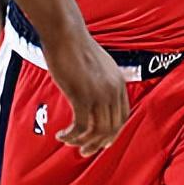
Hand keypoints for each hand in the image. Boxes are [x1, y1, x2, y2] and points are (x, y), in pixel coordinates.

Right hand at [39, 26, 128, 156]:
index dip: (112, 133)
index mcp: (119, 83)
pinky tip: (61, 135)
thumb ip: (102, 82)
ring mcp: (99, 93)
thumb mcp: (98, 66)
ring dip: (82, 142)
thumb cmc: (76, 47)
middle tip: (83, 151)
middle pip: (112, 128)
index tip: (99, 141)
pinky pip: (80, 126)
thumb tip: (95, 99)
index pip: (123, 117)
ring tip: (68, 142)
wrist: (66, 33)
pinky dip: (71, 135)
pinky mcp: (81, 95)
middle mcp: (113, 90)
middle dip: (97, 144)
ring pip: (97, 132)